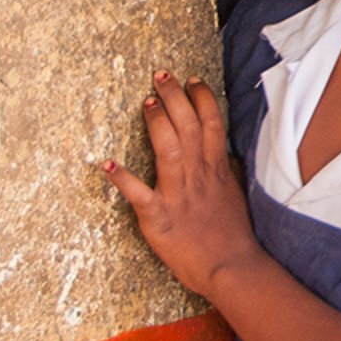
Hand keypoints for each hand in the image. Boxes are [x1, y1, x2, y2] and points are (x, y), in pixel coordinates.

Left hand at [102, 71, 262, 297]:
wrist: (231, 266)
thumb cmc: (232, 233)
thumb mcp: (234, 193)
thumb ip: (224, 169)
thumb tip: (222, 150)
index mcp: (216, 169)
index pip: (212, 123)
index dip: (201, 98)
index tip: (191, 79)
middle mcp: (199, 176)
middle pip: (189, 126)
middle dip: (175, 97)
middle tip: (161, 74)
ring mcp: (179, 195)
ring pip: (169, 150)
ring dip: (158, 124)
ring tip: (147, 101)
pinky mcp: (159, 218)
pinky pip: (139, 196)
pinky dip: (123, 180)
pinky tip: (106, 164)